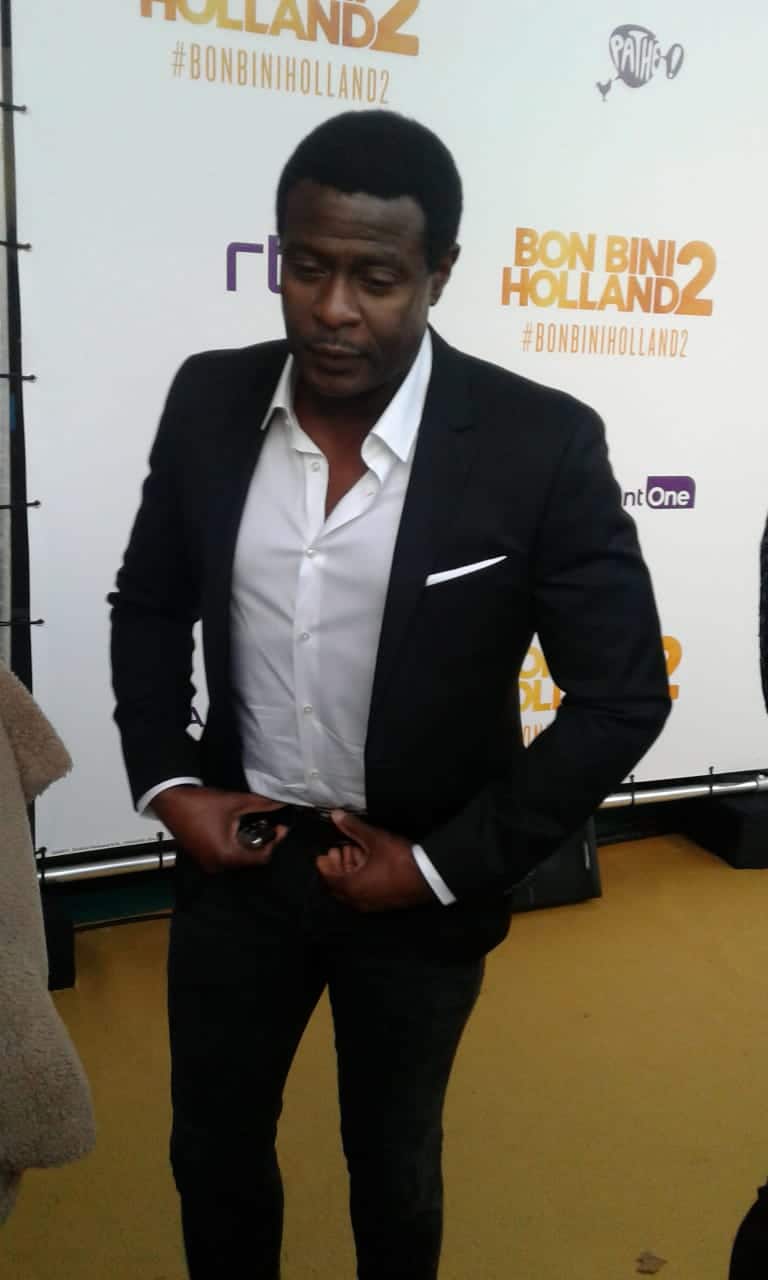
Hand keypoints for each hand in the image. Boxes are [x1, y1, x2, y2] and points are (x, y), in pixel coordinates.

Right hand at [152, 785, 288, 873]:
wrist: (169, 800)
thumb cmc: (200, 803)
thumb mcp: (234, 802)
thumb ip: (261, 804)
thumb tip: (281, 803)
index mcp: (227, 856)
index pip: (261, 857)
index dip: (274, 841)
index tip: (280, 827)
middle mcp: (217, 865)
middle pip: (249, 859)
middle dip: (261, 842)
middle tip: (269, 824)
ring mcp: (207, 862)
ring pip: (237, 858)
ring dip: (247, 843)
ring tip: (253, 825)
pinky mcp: (200, 857)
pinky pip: (224, 856)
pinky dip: (233, 845)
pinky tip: (236, 829)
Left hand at [315, 810, 434, 911]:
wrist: (428, 876)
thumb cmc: (398, 859)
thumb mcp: (374, 839)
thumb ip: (353, 827)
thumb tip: (336, 815)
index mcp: (352, 886)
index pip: (328, 878)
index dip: (324, 865)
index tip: (322, 855)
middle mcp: (358, 899)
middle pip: (338, 885)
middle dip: (337, 867)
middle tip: (337, 851)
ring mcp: (371, 903)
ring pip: (352, 889)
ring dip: (349, 871)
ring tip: (354, 852)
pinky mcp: (383, 903)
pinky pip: (364, 893)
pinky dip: (360, 879)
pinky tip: (368, 864)